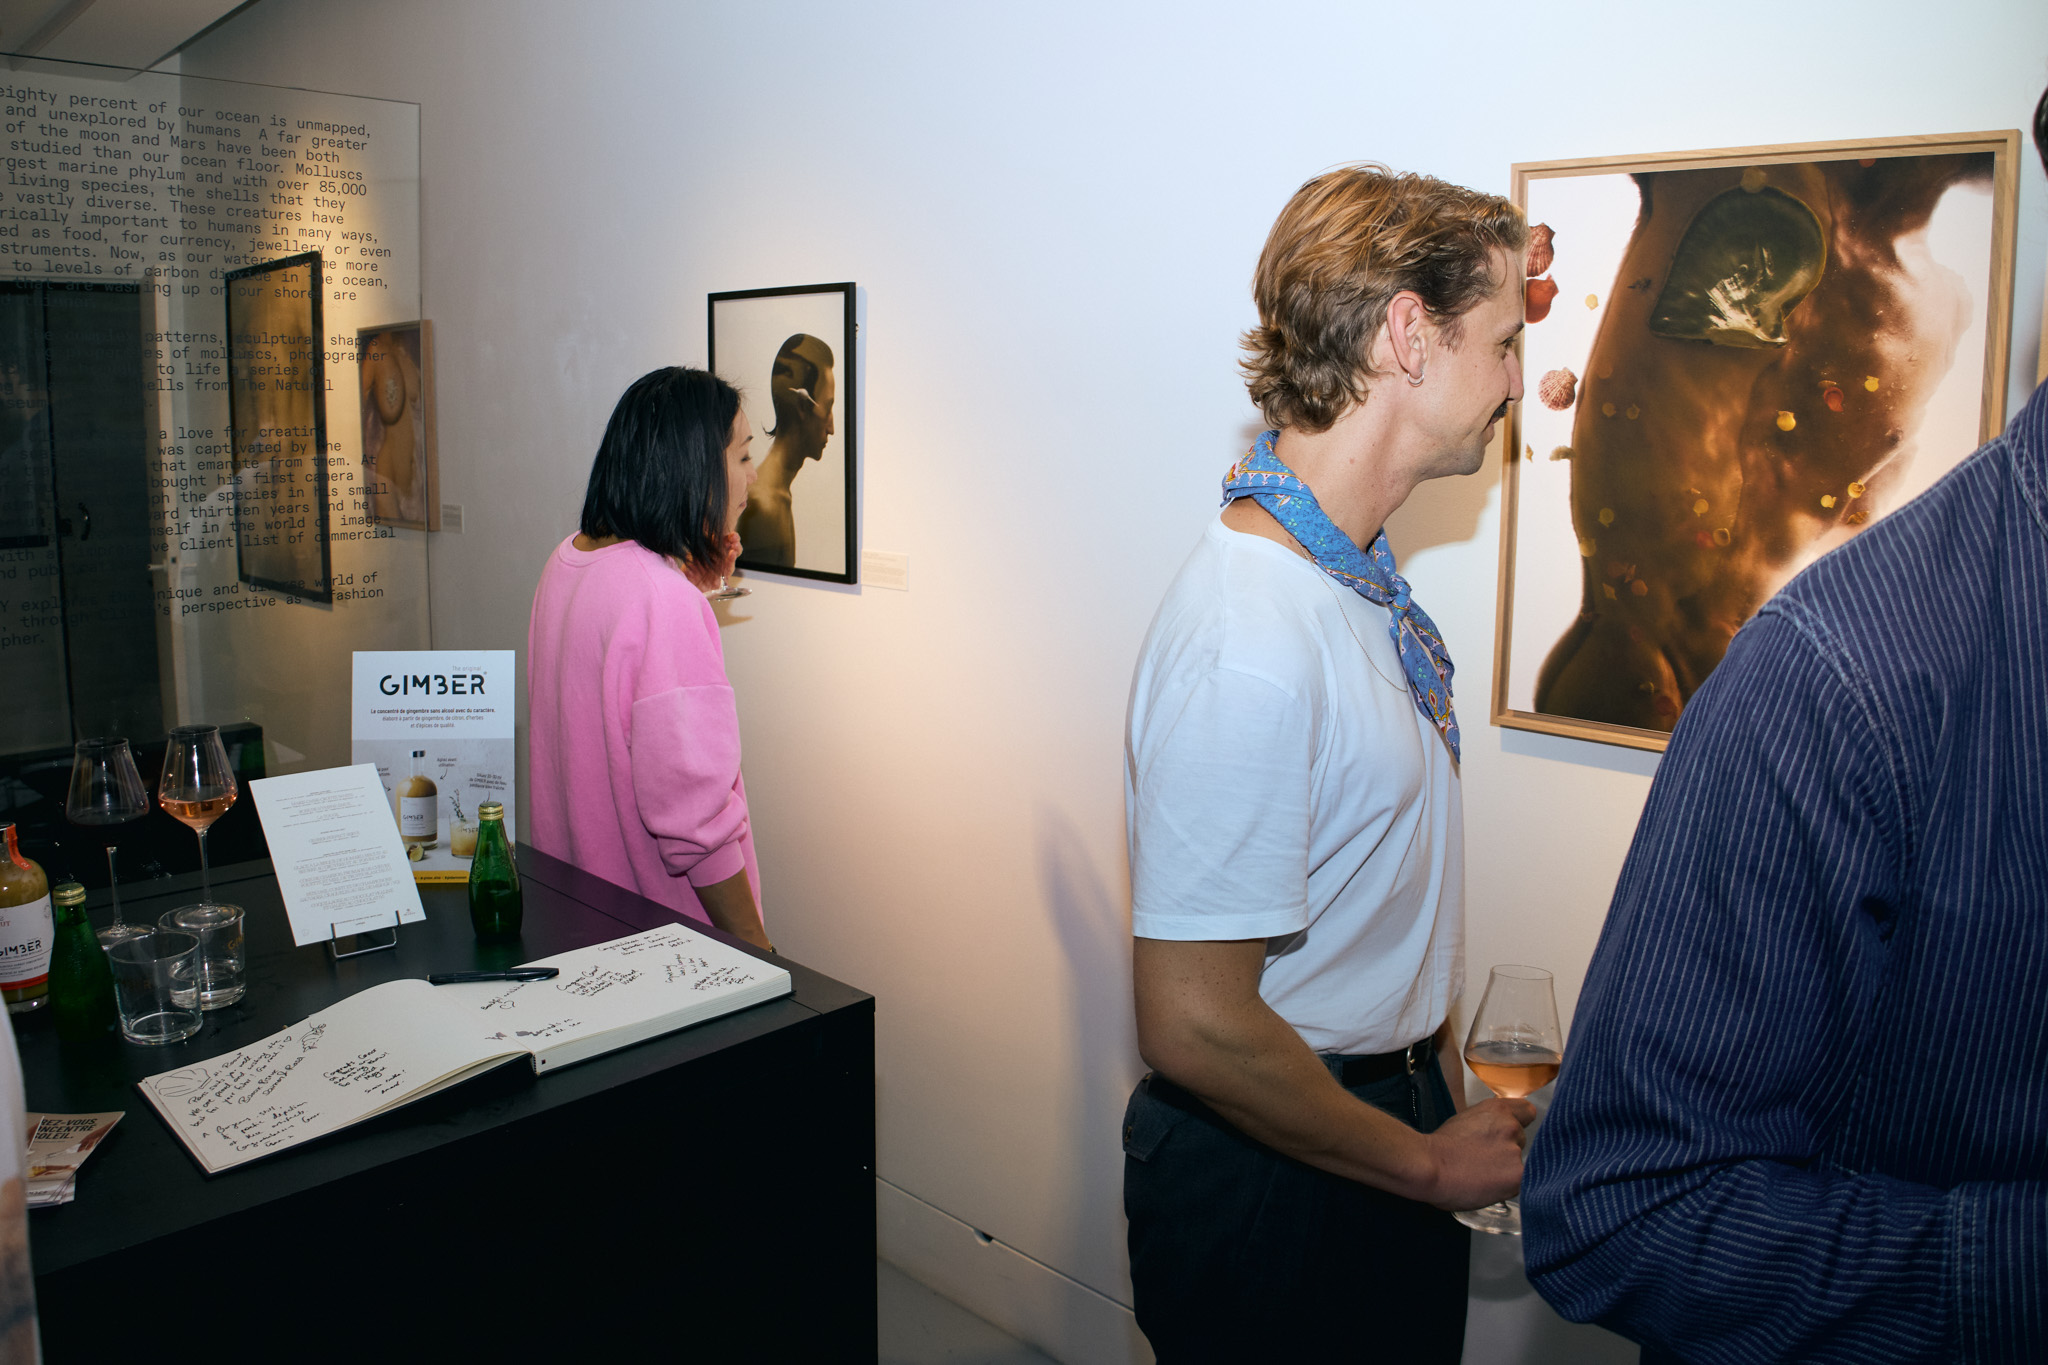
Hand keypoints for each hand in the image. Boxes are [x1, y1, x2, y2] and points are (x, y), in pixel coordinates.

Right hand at [1418, 1096, 1535, 1210]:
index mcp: (1497, 1110)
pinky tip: (1488, 1186)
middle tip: (1486, 1159)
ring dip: (1506, 1170)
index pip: (1527, 1111)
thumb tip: (1493, 1133)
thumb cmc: (1438, 1148)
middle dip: (1508, 1150)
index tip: (1511, 1132)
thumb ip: (1487, 1123)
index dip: (1519, 1123)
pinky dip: (1506, 1187)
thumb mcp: (1464, 1121)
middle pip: (1521, 1140)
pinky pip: (1519, 1183)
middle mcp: (1510, 1127)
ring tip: (1482, 1175)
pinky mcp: (1517, 1176)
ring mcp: (1515, 1151)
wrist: (1429, 1166)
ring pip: (1520, 1164)